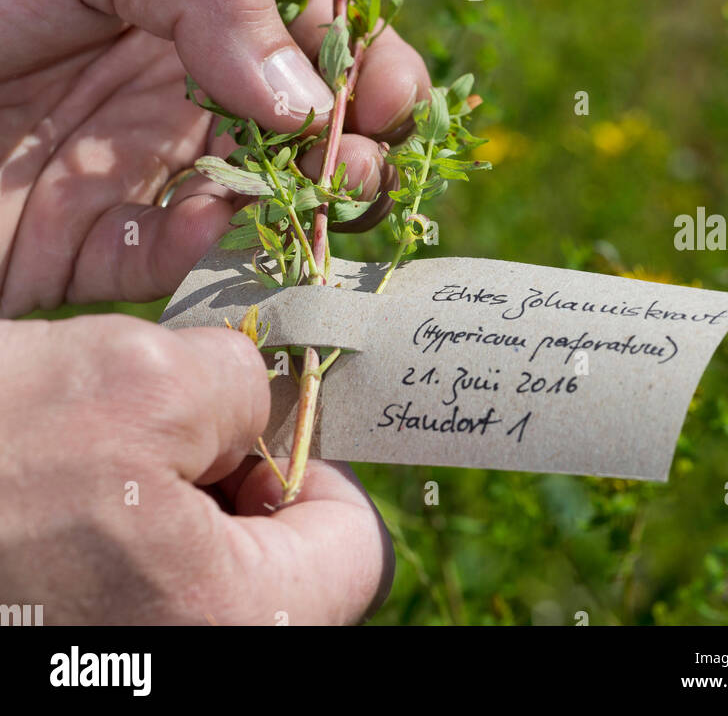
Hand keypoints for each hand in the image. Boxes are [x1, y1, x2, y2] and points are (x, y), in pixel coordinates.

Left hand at [0, 0, 429, 316]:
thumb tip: (309, 91)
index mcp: (187, 8)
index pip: (309, 38)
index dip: (366, 60)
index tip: (393, 83)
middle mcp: (177, 92)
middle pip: (304, 131)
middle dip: (358, 142)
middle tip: (365, 152)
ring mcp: (137, 172)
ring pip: (261, 207)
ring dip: (310, 206)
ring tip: (328, 193)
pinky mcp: (88, 249)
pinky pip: (175, 264)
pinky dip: (211, 250)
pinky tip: (209, 216)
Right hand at [0, 314, 392, 624]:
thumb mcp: (140, 378)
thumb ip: (243, 386)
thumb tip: (264, 405)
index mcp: (231, 622)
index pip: (352, 548)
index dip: (316, 464)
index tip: (256, 421)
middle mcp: (191, 663)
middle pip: (279, 567)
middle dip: (230, 479)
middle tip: (160, 429)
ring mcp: (128, 663)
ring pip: (202, 571)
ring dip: (166, 497)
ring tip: (93, 460)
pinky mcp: (72, 641)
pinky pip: (140, 587)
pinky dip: (119, 529)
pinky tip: (60, 493)